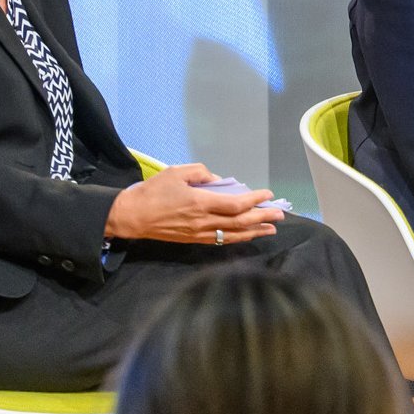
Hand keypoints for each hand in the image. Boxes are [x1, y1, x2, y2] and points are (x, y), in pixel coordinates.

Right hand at [107, 163, 285, 244]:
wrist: (133, 216)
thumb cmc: (153, 191)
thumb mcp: (176, 172)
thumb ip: (200, 173)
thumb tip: (218, 180)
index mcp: (200, 202)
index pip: (235, 204)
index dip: (254, 200)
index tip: (267, 194)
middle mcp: (203, 221)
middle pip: (240, 222)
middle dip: (262, 217)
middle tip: (280, 214)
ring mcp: (199, 233)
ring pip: (234, 235)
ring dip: (255, 231)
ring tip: (272, 228)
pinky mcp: (194, 240)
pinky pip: (221, 240)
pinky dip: (238, 238)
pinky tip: (248, 235)